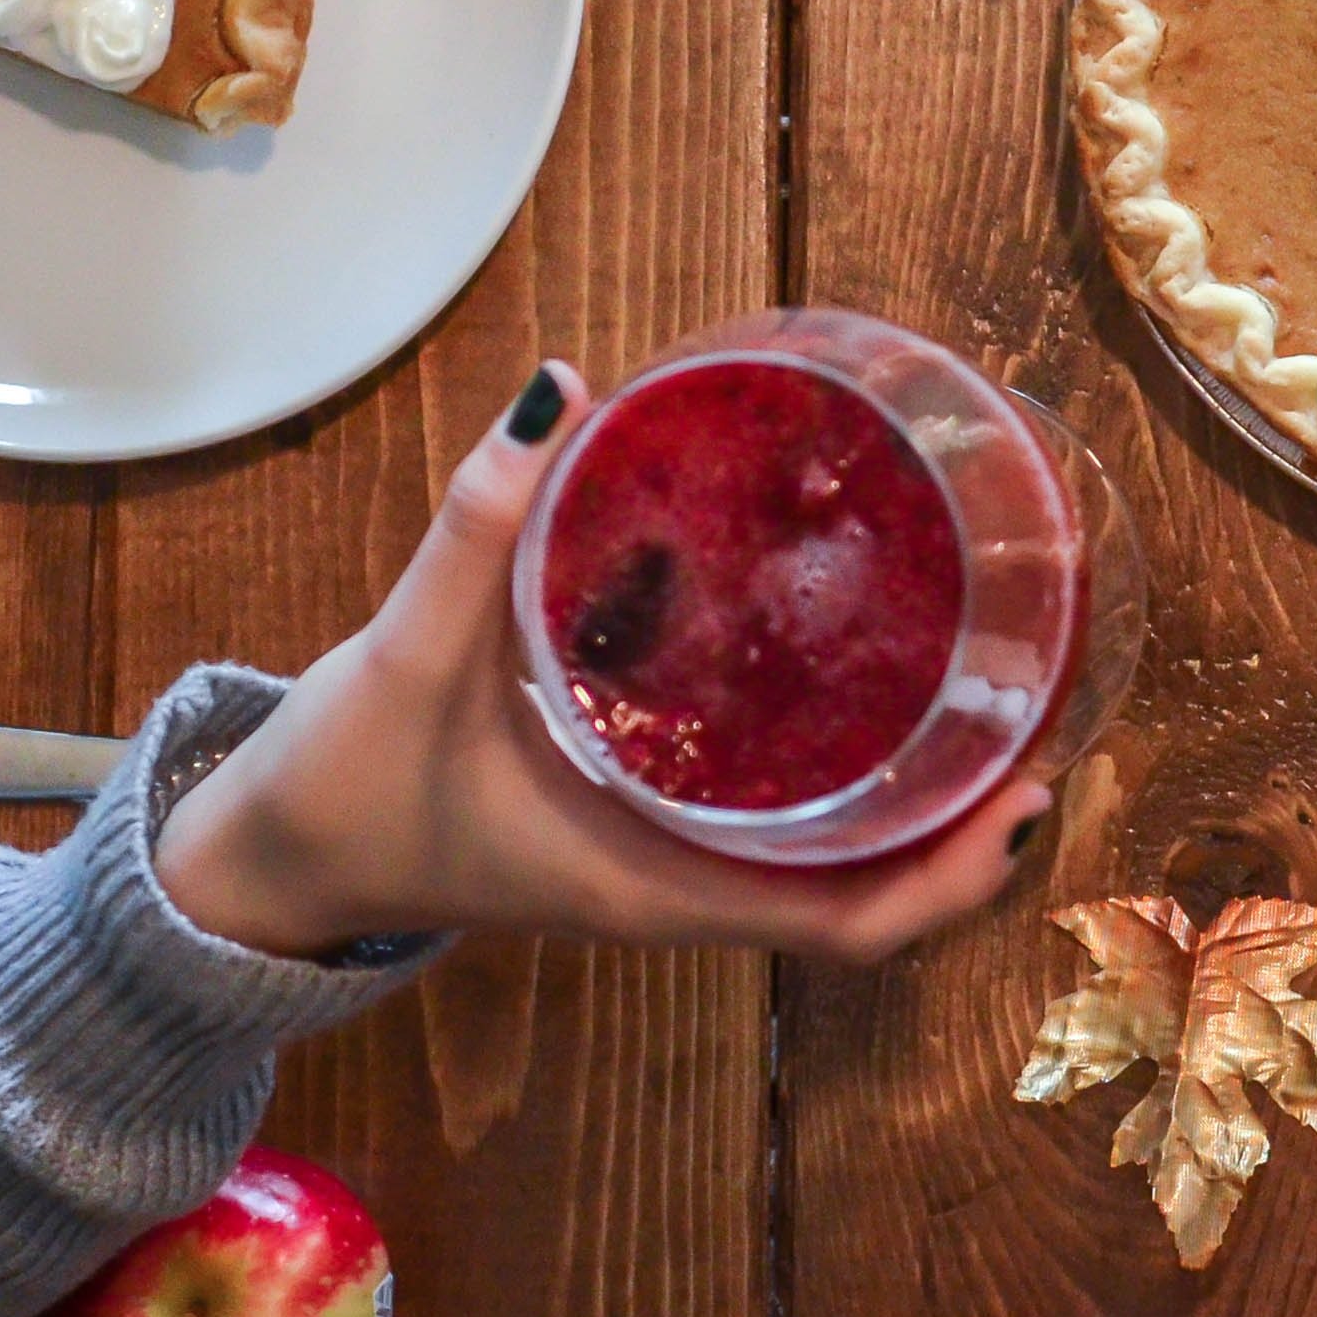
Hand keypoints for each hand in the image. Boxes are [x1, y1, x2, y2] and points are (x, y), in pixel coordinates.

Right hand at [153, 362, 1048, 963]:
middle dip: (972, 820)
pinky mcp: (645, 822)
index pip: (850, 924)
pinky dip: (841, 764)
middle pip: (877, 888)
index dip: (955, 875)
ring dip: (922, 791)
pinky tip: (864, 669)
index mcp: (655, 887)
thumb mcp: (405, 658)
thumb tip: (556, 391)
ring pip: (836, 853)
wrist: (269, 861)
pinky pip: (776, 813)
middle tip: (1047, 704)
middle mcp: (685, 886)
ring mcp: (670, 861)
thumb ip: (478, 528)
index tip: (1028, 792)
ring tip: (995, 680)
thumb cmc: (342, 787)